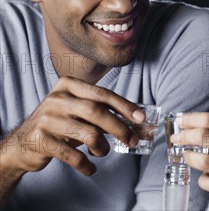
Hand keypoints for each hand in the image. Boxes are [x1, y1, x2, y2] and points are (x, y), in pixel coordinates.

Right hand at [3, 76, 143, 175]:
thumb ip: (102, 112)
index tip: (141, 117)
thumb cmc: (59, 124)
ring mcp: (48, 119)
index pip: (103, 94)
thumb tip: (137, 121)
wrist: (22, 143)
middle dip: (119, 127)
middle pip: (97, 112)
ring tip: (102, 152)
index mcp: (69, 85)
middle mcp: (57, 98)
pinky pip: (74, 156)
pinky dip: (87, 165)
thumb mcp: (78, 111)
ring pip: (89, 134)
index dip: (125, 106)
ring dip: (103, 147)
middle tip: (132, 140)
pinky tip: (90, 168)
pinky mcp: (41, 140)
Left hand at [171, 113, 208, 209]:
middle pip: (205, 136)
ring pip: (206, 160)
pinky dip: (202, 180)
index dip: (190, 119)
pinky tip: (204, 177)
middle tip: (176, 139)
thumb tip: (197, 124)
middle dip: (184, 136)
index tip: (179, 121)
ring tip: (186, 157)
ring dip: (189, 158)